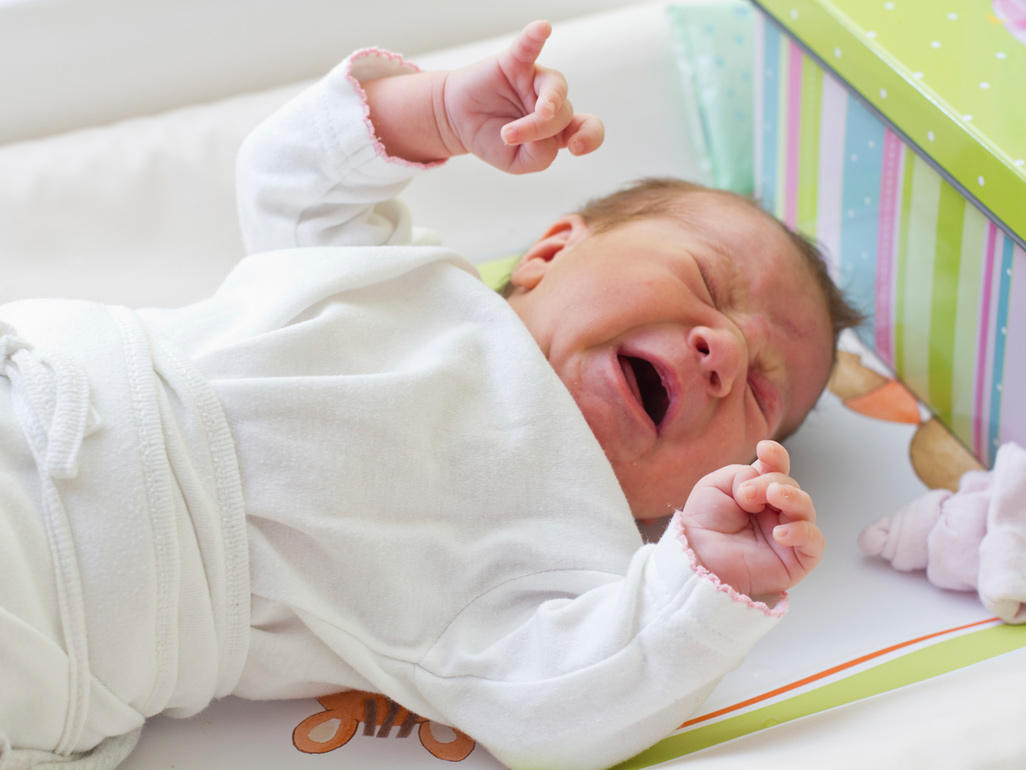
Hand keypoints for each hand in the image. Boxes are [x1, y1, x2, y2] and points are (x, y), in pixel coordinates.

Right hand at [439, 20, 603, 172]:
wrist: (458, 121)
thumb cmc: (491, 140)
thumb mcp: (516, 162)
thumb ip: (540, 157)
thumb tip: (548, 136)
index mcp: (557, 130)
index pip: (588, 128)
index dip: (589, 137)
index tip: (575, 148)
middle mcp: (552, 103)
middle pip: (564, 114)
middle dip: (537, 130)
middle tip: (507, 137)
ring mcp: (536, 80)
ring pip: (556, 88)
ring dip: (544, 106)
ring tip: (519, 123)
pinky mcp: (516, 62)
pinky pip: (529, 46)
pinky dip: (535, 37)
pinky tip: (543, 29)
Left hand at [678, 441, 823, 599]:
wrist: (696, 560)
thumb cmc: (703, 526)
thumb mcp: (714, 487)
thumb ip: (741, 474)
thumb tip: (764, 482)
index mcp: (758, 491)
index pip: (776, 469)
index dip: (776, 457)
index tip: (765, 450)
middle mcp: (776, 511)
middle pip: (790, 486)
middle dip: (772, 482)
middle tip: (748, 493)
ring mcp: (787, 534)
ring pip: (806, 508)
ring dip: (792, 498)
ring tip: (773, 497)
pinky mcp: (796, 559)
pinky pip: (813, 542)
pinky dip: (802, 533)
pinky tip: (780, 534)